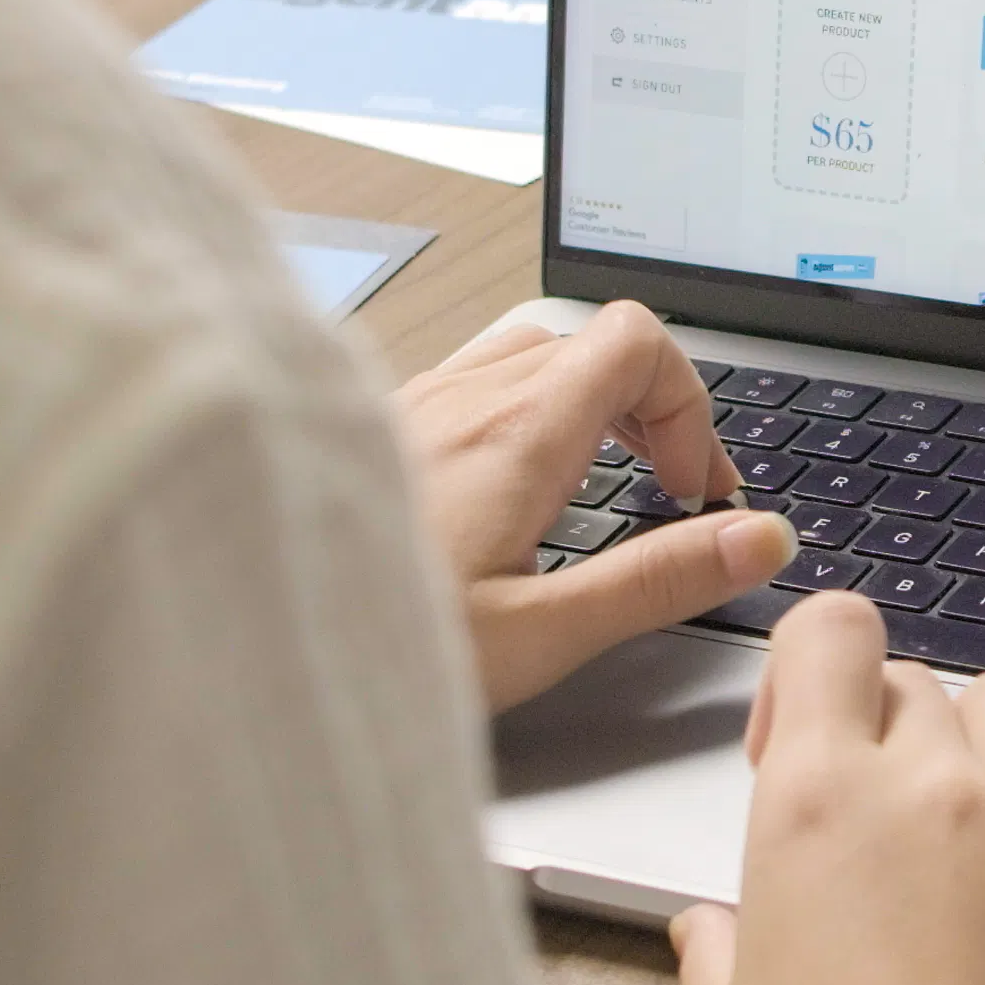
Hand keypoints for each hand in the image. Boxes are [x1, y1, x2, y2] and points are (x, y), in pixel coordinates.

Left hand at [391, 301, 794, 710]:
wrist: (227, 643)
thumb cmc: (368, 644)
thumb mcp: (540, 634)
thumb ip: (658, 580)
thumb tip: (758, 539)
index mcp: (514, 433)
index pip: (639, 341)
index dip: (690, 406)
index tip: (693, 493)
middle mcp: (459, 397)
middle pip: (591, 342)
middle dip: (651, 410)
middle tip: (666, 497)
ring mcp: (408, 404)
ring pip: (527, 354)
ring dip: (586, 406)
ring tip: (597, 488)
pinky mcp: (370, 426)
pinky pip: (469, 381)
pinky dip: (520, 416)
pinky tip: (507, 495)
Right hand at [673, 592, 984, 984]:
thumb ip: (718, 951)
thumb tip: (708, 927)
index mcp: (817, 801)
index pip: (831, 632)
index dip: (815, 668)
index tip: (806, 730)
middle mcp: (930, 789)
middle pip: (917, 683)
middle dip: (889, 729)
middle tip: (880, 809)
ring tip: (973, 804)